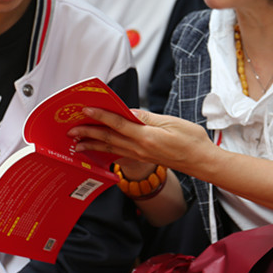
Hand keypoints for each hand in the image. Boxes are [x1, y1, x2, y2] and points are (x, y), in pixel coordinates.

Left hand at [69, 108, 214, 176]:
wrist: (201, 162)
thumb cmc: (191, 140)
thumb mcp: (171, 123)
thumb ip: (148, 118)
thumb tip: (128, 112)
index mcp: (146, 137)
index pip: (118, 124)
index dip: (101, 116)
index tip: (86, 110)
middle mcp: (140, 148)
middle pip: (109, 138)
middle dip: (88, 133)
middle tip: (71, 130)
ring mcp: (140, 155)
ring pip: (111, 148)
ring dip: (92, 145)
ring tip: (77, 144)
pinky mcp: (143, 158)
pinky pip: (119, 154)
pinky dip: (106, 152)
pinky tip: (98, 151)